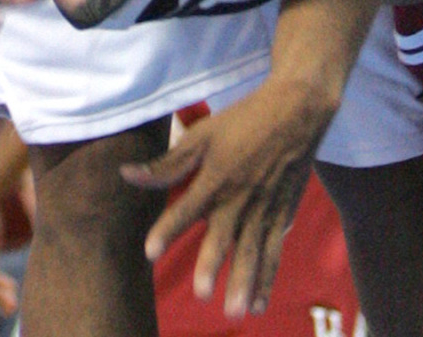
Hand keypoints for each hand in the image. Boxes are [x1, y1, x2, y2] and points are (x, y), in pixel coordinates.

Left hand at [119, 76, 334, 317]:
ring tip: (234, 311)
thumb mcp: (203, 135)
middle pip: (223, 234)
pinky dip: (267, 279)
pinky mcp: (282, 216)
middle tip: (202, 292)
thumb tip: (126, 174)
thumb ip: (168, 163)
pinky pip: (274, 252)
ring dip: (244, 281)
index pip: (187, 207)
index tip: (150, 252)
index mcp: (216, 176)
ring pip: (252, 250)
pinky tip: (257, 305)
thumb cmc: (242, 121)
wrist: (296, 111)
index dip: (168, 229)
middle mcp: (239, 197)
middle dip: (212, 263)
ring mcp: (263, 209)